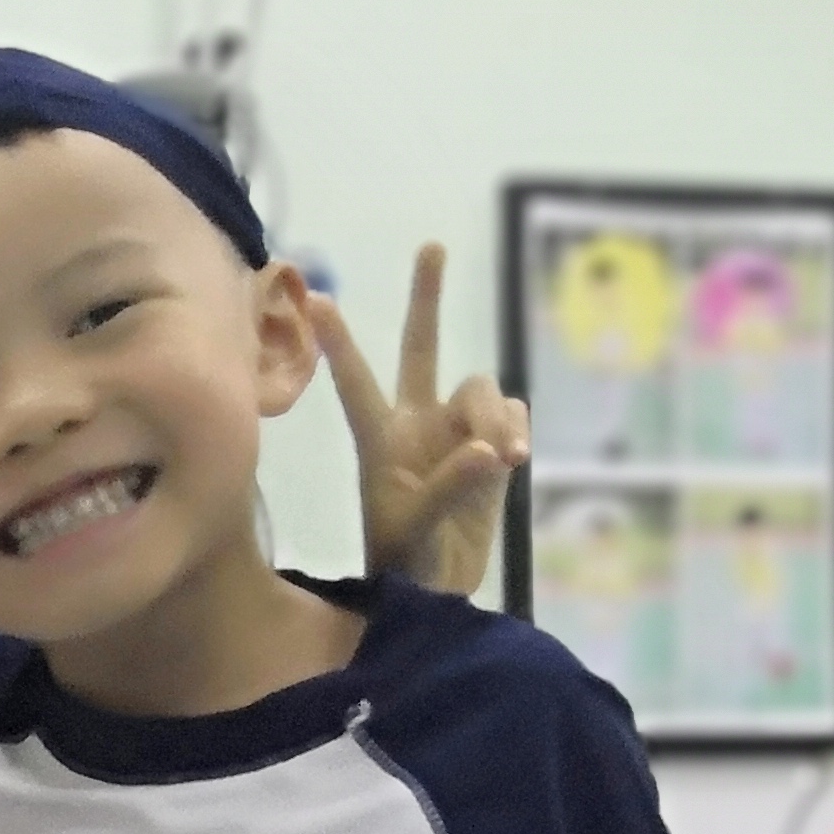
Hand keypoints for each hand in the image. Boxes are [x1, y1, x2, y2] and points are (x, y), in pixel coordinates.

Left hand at [320, 245, 528, 604]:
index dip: (340, 344)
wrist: (440, 588)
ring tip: (504, 461)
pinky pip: (512, 413)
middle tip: (430, 246)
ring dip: (496, 419)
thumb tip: (493, 451)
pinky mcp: (493, 439)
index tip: (316, 301)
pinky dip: (516, 430)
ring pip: (481, 389)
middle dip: (426, 297)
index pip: (356, 383)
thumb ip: (450, 487)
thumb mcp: (415, 529)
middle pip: (421, 345)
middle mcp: (416, 421)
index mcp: (379, 440)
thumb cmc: (407, 561)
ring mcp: (456, 427)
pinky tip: (513, 461)